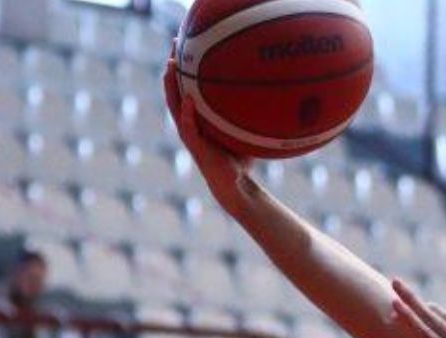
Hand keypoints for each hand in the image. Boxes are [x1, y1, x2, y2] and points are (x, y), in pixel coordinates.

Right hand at [163, 57, 253, 211]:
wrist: (236, 185)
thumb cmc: (241, 158)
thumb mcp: (244, 130)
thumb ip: (249, 114)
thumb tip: (274, 93)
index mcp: (198, 118)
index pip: (186, 88)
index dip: (184, 68)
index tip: (185, 45)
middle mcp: (190, 123)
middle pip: (175, 91)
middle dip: (174, 68)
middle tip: (175, 45)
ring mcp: (190, 135)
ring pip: (175, 106)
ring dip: (172, 86)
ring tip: (172, 66)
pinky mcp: (195, 148)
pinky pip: (189, 128)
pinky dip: (188, 114)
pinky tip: (189, 100)